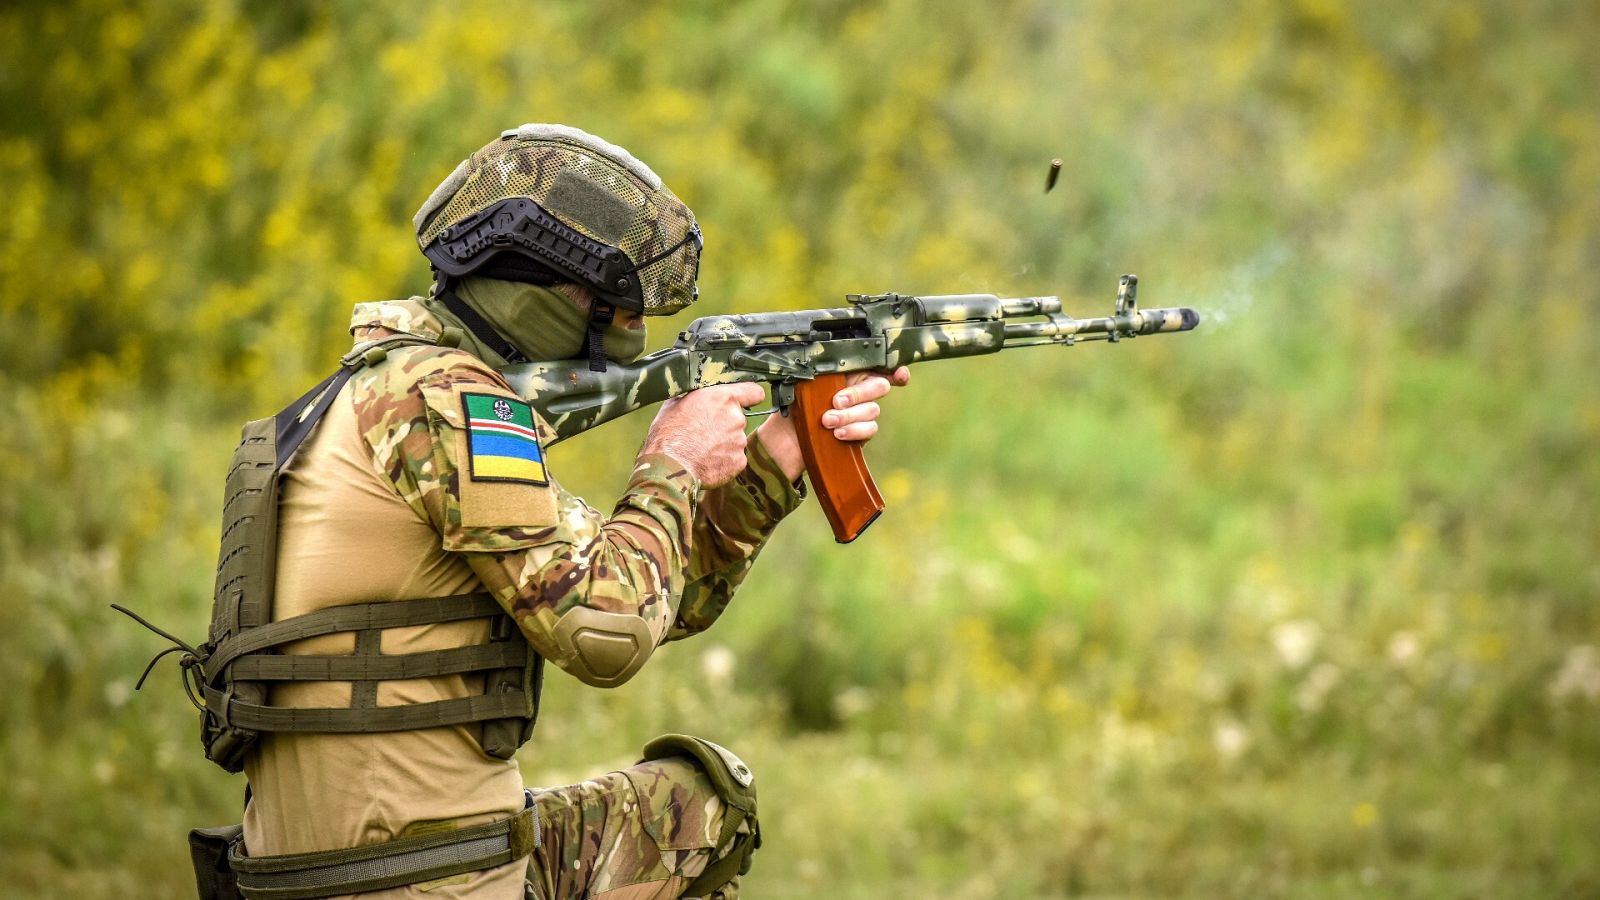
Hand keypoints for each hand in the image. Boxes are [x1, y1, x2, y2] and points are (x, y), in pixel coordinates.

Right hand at [641, 383, 765, 486]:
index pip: (754, 392)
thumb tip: (697, 394)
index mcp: (722, 398)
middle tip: (704, 433)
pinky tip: (706, 462)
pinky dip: (723, 461)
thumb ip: (696, 395)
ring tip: (701, 450)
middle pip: (738, 419)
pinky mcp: (739, 462)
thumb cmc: (667, 434)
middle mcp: (736, 418)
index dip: (749, 397)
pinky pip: (734, 458)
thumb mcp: (675, 403)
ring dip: (724, 443)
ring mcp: (739, 441)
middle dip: (725, 424)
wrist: (669, 467)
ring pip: (736, 440)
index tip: (744, 401)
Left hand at [756, 367, 911, 481]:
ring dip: (849, 415)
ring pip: (872, 410)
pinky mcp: (861, 434)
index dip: (893, 369)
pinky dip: (854, 430)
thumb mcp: (806, 382)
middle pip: (879, 386)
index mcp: (849, 373)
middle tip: (836, 401)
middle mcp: (859, 391)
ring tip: (827, 421)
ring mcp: (861, 413)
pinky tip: (838, 433)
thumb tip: (833, 362)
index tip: (898, 374)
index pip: (878, 366)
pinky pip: (869, 429)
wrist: (786, 438)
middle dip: (858, 394)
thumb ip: (824, 371)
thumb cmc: (795, 405)